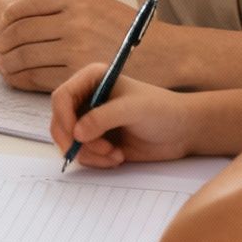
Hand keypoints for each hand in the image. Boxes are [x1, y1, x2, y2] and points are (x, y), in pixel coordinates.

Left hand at [0, 0, 138, 90]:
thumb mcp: (102, 0)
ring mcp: (74, 49)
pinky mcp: (77, 75)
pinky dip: (19, 79)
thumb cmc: (131, 30)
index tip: (1, 27)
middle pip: (19, 32)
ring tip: (3, 64)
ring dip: (7, 62)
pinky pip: (36, 77)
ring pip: (24, 56)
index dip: (6, 19)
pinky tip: (15, 78)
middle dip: (2, 41)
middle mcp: (73, 22)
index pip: (25, 7)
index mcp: (75, 1)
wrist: (165, 56)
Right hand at [50, 64, 193, 166]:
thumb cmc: (161, 110)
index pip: (62, 97)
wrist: (182, 131)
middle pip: (59, 122)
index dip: (63, 118)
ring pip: (70, 142)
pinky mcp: (97, 141)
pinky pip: (82, 155)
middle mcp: (86, 99)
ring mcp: (90, 122)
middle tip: (101, 150)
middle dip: (76, 141)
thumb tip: (76, 133)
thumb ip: (103, 118)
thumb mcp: (132, 109)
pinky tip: (118, 157)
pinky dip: (96, 161)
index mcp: (92, 80)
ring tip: (116, 155)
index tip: (77, 137)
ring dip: (90, 154)